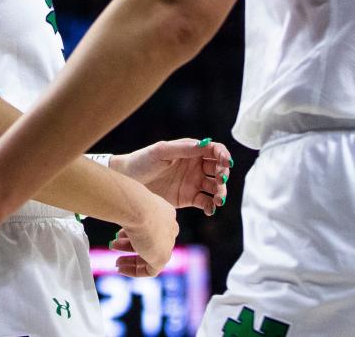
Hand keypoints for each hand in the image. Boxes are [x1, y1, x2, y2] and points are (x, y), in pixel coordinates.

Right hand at [108, 191, 177, 277]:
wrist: (138, 209)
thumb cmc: (132, 204)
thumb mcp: (131, 207)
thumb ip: (129, 215)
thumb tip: (121, 220)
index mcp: (165, 213)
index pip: (152, 228)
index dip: (133, 233)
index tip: (119, 236)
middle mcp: (169, 228)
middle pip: (150, 241)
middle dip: (129, 245)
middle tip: (115, 247)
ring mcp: (168, 243)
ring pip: (149, 255)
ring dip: (130, 259)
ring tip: (116, 261)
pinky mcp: (162, 257)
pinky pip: (150, 270)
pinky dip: (135, 271)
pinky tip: (121, 269)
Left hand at [111, 137, 232, 213]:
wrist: (127, 182)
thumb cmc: (142, 161)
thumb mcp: (160, 151)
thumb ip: (182, 149)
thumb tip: (204, 145)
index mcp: (190, 151)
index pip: (214, 150)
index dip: (224, 155)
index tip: (226, 163)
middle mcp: (195, 166)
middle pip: (219, 169)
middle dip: (224, 175)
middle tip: (220, 181)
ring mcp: (193, 182)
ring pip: (215, 187)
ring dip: (221, 192)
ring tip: (217, 199)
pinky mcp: (188, 198)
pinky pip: (205, 203)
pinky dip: (211, 207)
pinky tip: (209, 210)